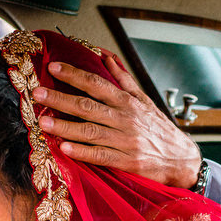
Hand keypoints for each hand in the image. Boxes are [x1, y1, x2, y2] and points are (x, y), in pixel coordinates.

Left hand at [35, 53, 201, 188]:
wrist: (183, 160)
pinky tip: (65, 149)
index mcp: (127, 102)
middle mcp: (125, 119)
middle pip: (87, 106)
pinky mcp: (126, 162)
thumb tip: (107, 58)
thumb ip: (124, 80)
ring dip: (65, 127)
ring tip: (43, 123)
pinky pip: (100, 156)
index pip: (96, 84)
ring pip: (90, 131)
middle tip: (38, 93)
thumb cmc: (160, 130)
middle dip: (60, 99)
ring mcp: (125, 141)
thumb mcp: (145, 101)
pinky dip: (82, 152)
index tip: (54, 68)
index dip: (74, 75)